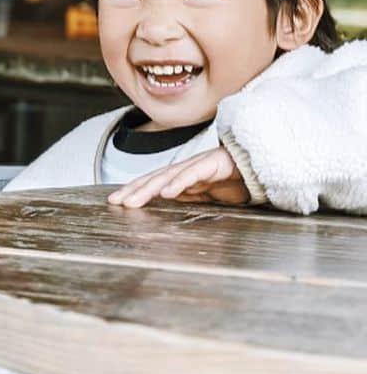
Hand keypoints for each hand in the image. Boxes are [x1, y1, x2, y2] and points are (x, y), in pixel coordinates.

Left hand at [109, 146, 249, 208]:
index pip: (152, 183)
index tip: (116, 202)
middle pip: (153, 178)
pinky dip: (178, 182)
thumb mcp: (205, 199)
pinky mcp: (212, 164)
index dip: (133, 191)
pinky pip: (192, 174)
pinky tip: (167, 192)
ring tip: (133, 200)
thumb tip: (166, 209)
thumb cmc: (232, 182)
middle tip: (115, 201)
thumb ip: (187, 202)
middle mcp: (185, 169)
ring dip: (148, 188)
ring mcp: (197, 166)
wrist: (258, 169)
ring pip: (167, 176)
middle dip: (133, 190)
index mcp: (181, 178)